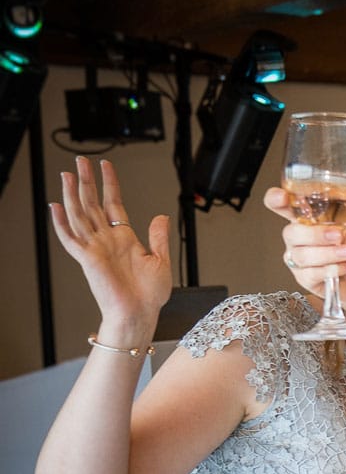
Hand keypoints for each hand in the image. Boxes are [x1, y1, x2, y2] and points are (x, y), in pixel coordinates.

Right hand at [49, 158, 172, 337]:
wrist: (140, 313)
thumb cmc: (150, 294)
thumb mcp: (161, 260)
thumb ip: (158, 237)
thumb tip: (160, 216)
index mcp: (124, 238)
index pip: (113, 203)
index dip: (109, 184)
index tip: (106, 166)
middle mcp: (107, 240)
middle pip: (92, 203)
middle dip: (87, 181)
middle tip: (80, 161)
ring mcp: (95, 247)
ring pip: (79, 215)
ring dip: (72, 195)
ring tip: (68, 174)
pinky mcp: (87, 259)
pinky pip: (70, 238)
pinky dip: (62, 222)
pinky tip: (56, 206)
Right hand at [264, 185, 345, 304]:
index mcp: (306, 219)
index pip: (281, 205)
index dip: (276, 199)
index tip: (282, 196)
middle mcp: (297, 237)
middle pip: (291, 233)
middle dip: (315, 234)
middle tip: (338, 236)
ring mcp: (298, 258)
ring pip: (303, 255)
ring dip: (328, 254)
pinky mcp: (304, 278)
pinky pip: (311, 273)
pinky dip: (332, 269)